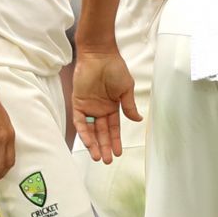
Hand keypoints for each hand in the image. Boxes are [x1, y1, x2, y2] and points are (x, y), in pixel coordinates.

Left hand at [71, 49, 140, 163]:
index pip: (113, 128)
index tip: (119, 153)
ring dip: (94, 144)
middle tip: (107, 161)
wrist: (100, 55)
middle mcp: (99, 109)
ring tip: (98, 157)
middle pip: (101, 133)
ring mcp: (88, 107)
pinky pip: (80, 122)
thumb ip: (129, 106)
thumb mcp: (126, 89)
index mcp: (112, 106)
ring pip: (90, 130)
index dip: (115, 141)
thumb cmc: (115, 68)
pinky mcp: (78, 103)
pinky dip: (84, 133)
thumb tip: (138, 120)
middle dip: (104, 147)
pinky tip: (89, 143)